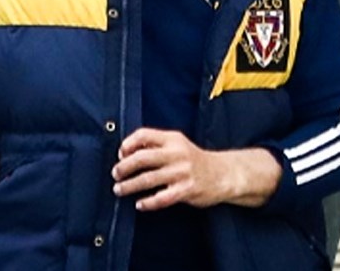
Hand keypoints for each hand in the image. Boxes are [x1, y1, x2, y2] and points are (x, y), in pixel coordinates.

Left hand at [112, 128, 281, 210]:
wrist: (223, 173)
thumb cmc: (195, 160)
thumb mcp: (179, 145)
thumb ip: (157, 146)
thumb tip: (126, 153)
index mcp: (173, 139)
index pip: (144, 135)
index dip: (128, 144)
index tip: (120, 154)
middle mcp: (177, 153)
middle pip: (142, 158)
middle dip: (124, 167)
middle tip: (116, 174)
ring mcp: (182, 172)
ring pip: (148, 179)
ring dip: (129, 186)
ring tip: (119, 190)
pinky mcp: (187, 189)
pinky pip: (162, 198)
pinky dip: (148, 202)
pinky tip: (140, 204)